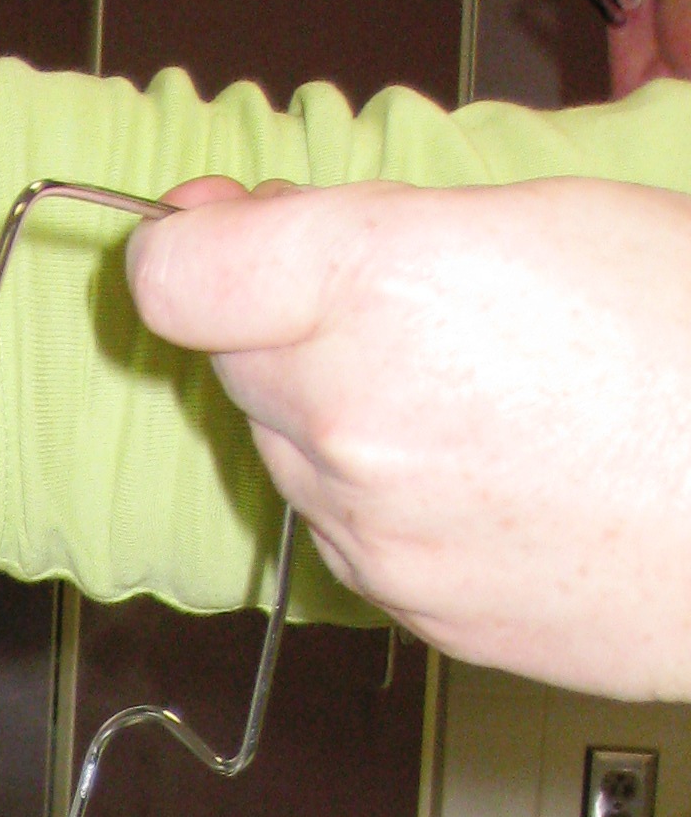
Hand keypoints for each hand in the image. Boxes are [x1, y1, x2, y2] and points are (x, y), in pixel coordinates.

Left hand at [126, 175, 690, 700]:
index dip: (190, 249)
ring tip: (480, 392)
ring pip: (288, 453)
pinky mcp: (402, 601)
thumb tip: (249, 226)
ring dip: (338, 415)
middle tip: (403, 304)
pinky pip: (347, 531)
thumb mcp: (547, 215)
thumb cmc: (686, 341)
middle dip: (288, 326)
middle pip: (234, 361)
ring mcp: (368, 526)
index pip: (177, 280)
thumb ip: (375, 222)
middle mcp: (345, 419)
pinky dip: (386, 496)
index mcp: (376, 290)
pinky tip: (494, 470)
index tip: (223, 235)